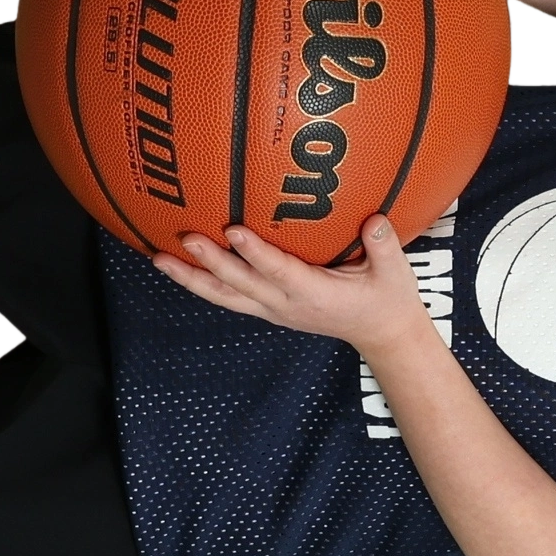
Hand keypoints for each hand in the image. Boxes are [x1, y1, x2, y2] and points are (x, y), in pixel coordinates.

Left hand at [153, 214, 432, 354]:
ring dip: (192, 278)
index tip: (234, 231)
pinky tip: (179, 267)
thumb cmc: (387, 300)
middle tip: (186, 238)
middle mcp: (286, 306)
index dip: (256, 254)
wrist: (380, 335)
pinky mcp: (266, 309)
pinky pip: (227, 297)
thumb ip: (384, 247)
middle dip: (211, 263)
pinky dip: (201, 283)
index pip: (280, 273)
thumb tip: (374, 220)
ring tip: (160, 259)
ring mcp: (273, 310)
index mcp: (316, 296)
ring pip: (225, 296)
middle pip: (241, 286)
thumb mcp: (396, 275)